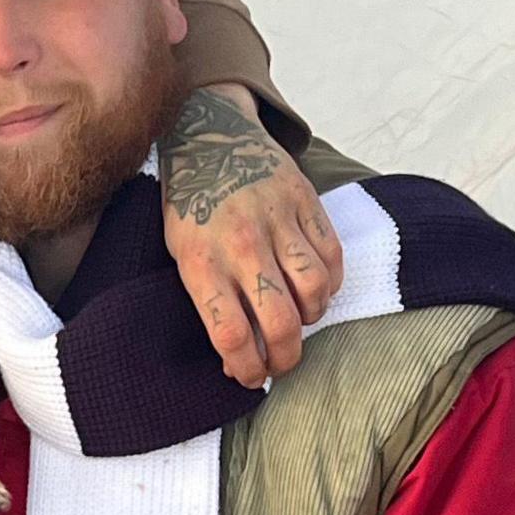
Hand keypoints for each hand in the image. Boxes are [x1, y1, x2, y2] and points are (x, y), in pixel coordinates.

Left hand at [159, 83, 341, 386]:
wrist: (211, 136)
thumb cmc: (193, 206)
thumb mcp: (182, 254)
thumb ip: (208, 302)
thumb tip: (237, 359)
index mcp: (202, 262)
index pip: (231, 334)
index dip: (246, 368)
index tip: (249, 377)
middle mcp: (241, 243)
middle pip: (279, 322)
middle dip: (285, 357)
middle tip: (282, 363)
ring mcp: (278, 220)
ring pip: (314, 291)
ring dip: (311, 318)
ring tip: (298, 318)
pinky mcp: (305, 201)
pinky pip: (332, 257)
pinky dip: (329, 283)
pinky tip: (314, 287)